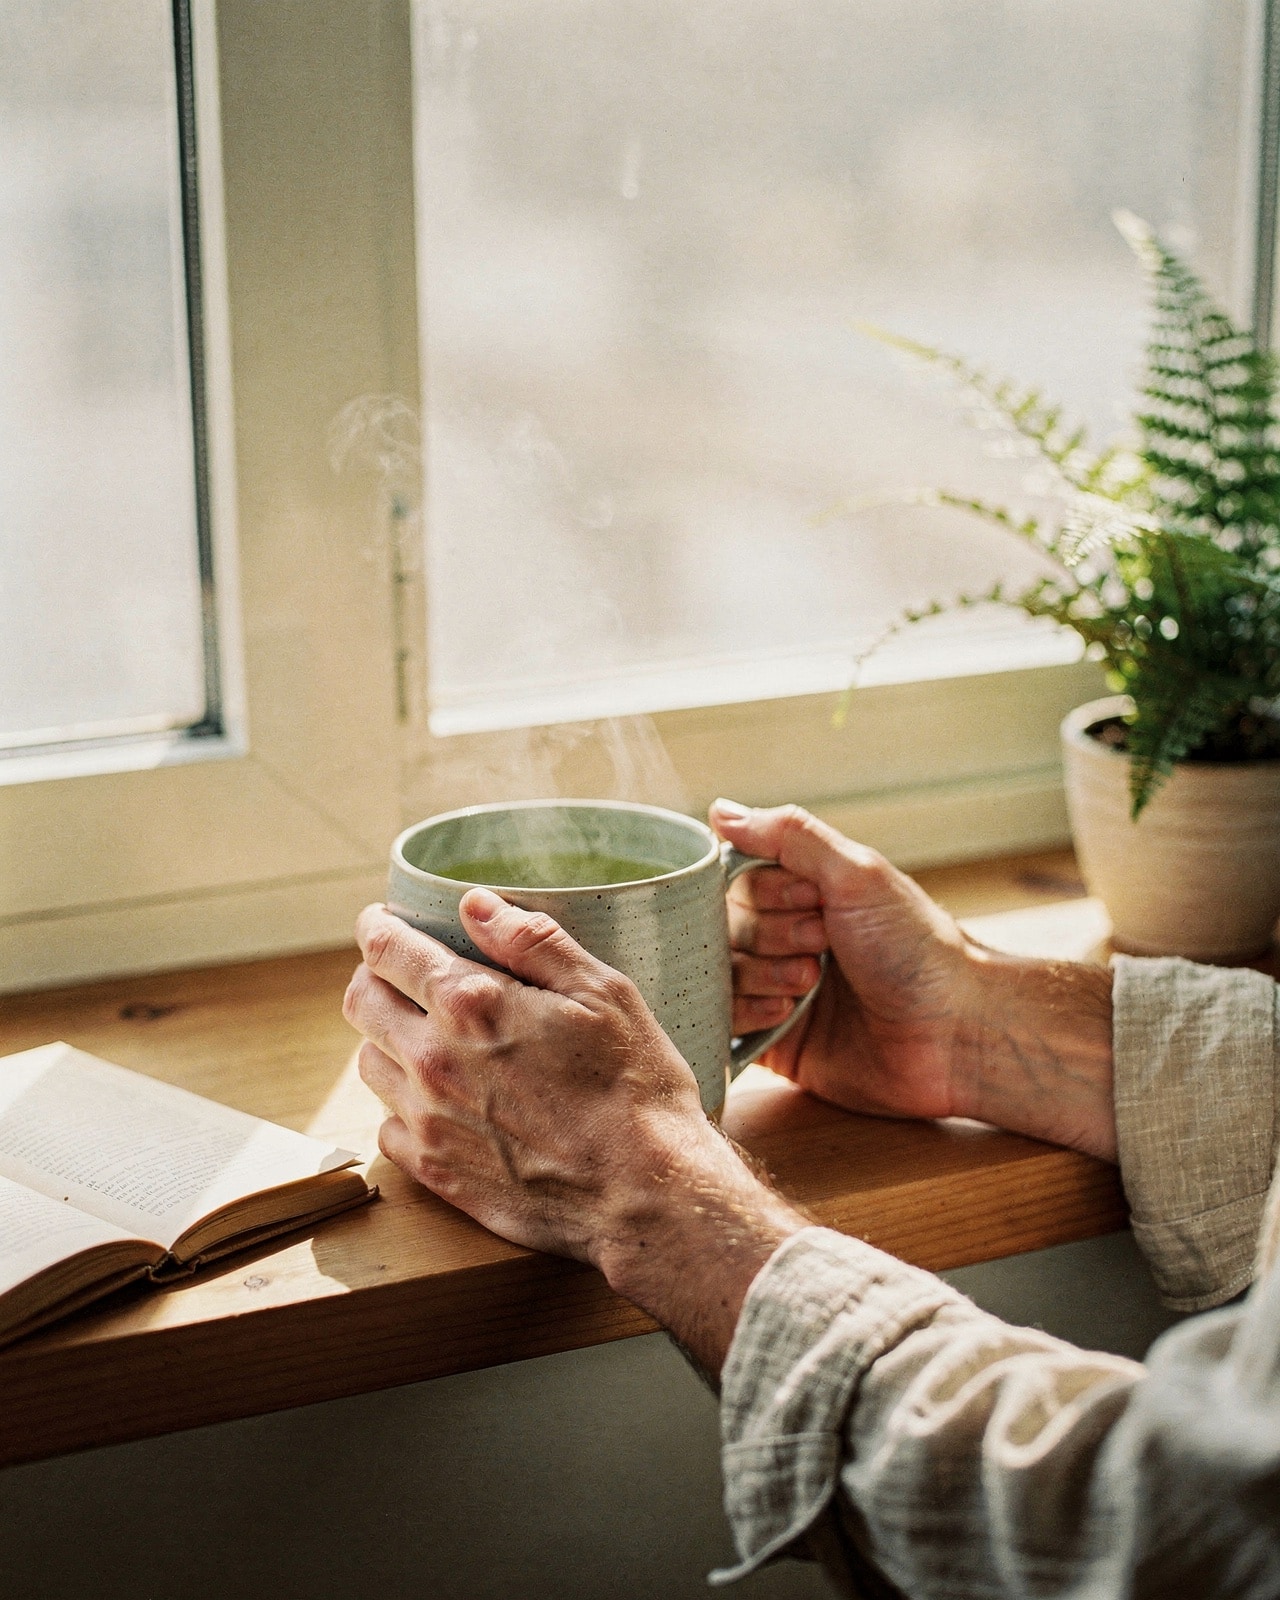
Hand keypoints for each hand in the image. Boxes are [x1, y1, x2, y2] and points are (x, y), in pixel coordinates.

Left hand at [343, 891, 805, 1374]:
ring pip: (369, 1062)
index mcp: (470, 1004)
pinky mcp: (436, 1172)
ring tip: (422, 1035)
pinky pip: (388, 1126)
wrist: (643, 1193)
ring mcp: (429, 1120)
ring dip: (386, 1040)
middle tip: (398, 972)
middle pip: (361, 1003)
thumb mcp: (604, 992)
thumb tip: (475, 905)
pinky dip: (402, 1105)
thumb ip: (533, 941)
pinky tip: (439, 1100)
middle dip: (372, 976)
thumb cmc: (635, 1087)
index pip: (387, 951)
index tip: (381, 921)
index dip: (377, 928)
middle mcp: (433, 1060)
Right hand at [713, 801, 1116, 1160]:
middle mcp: (787, 937)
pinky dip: (746, 1013)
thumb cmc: (918, 949)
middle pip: (725, 925)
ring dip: (761, 974)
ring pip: (720, 973)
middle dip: (770, 934)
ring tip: (810, 983)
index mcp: (807, 893)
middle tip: (822, 944)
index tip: (813, 901)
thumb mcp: (857, 874)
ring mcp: (777, 989)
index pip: (738, 879)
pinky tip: (787, 1014)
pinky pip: (723, 1022)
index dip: (766, 891)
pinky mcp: (773, 1040)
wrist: (953, 1033)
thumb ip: (789, 836)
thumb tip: (720, 811)